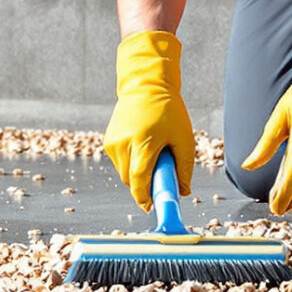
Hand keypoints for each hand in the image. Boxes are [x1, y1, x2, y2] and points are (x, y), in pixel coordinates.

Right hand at [102, 30, 194, 208]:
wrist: (145, 85)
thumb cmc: (168, 109)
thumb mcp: (183, 137)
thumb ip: (184, 167)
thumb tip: (183, 191)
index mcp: (143, 141)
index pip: (139, 179)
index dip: (145, 197)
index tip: (151, 207)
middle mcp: (123, 143)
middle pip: (131, 181)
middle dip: (145, 185)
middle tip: (162, 176)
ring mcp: (112, 142)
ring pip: (124, 173)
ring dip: (138, 173)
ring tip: (153, 153)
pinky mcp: (107, 141)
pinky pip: (120, 163)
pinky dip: (131, 163)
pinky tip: (143, 146)